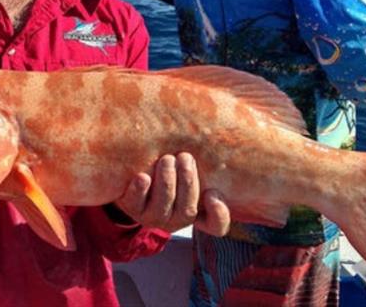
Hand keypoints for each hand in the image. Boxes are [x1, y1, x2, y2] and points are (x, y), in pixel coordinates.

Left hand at [115, 153, 230, 235]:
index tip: (212, 193)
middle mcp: (174, 220)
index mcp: (196, 212)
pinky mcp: (131, 208)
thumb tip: (234, 141)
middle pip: (187, 210)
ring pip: (162, 207)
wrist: (134, 174)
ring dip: (166, 181)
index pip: (216, 225)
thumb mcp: (190, 170)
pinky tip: (142, 176)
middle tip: (185, 156)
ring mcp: (152, 217)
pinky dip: (139, 190)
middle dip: (187, 182)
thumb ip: (207, 166)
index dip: (218, 214)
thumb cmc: (171, 170)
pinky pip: (135, 203)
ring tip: (167, 159)